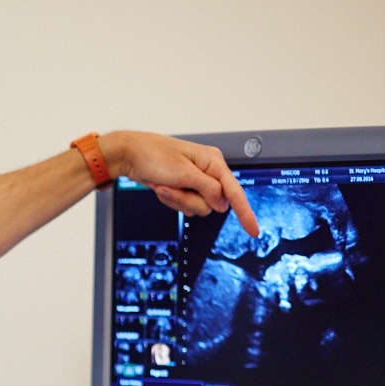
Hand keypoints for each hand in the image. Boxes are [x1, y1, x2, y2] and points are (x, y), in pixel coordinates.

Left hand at [102, 131, 260, 237]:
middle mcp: (209, 172)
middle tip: (171, 185)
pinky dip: (171, 200)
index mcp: (214, 163)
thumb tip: (222, 205)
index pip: (235, 192)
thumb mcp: (183, 173)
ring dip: (177, 200)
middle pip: (211, 204)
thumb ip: (207, 189)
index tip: (253, 230)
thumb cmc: (154, 156)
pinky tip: (161, 187)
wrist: (131, 155)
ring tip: (164, 184)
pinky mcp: (184, 189)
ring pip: (196, 208)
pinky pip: (184, 206)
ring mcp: (196, 182)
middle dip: (189, 200)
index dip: (245, 212)